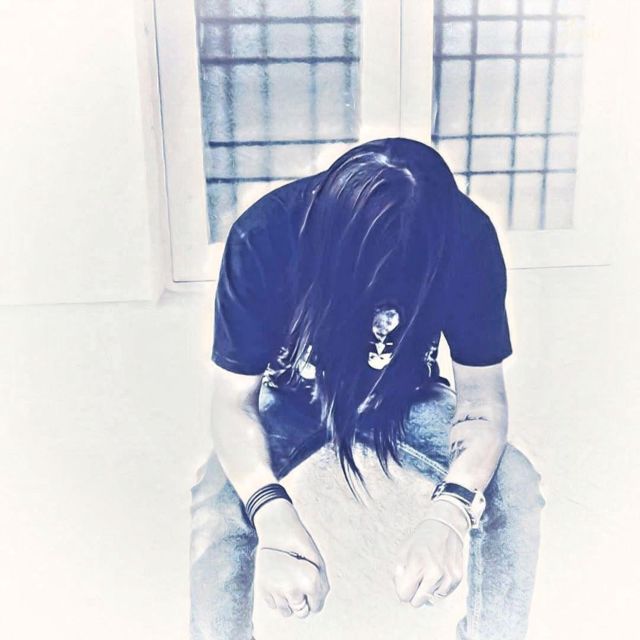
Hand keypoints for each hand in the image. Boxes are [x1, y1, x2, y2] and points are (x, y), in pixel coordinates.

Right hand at [254, 499, 329, 618]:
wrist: (277, 529)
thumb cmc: (300, 544)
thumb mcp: (317, 560)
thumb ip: (321, 584)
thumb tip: (316, 604)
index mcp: (310, 582)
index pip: (316, 607)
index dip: (316, 598)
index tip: (312, 585)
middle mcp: (292, 590)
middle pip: (301, 612)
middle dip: (303, 602)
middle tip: (299, 583)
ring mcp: (276, 590)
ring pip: (286, 612)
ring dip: (289, 602)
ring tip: (288, 583)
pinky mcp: (262, 588)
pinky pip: (273, 604)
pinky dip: (277, 597)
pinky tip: (278, 580)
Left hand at [393, 501, 468, 606]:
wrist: (445, 526)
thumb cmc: (420, 539)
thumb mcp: (403, 551)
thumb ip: (399, 574)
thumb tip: (403, 594)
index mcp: (417, 565)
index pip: (404, 595)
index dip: (402, 589)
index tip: (405, 580)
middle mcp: (434, 573)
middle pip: (417, 602)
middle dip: (414, 592)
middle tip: (416, 577)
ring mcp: (447, 577)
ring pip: (431, 600)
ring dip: (428, 590)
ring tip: (428, 571)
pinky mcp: (457, 578)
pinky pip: (443, 594)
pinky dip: (439, 587)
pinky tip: (438, 572)